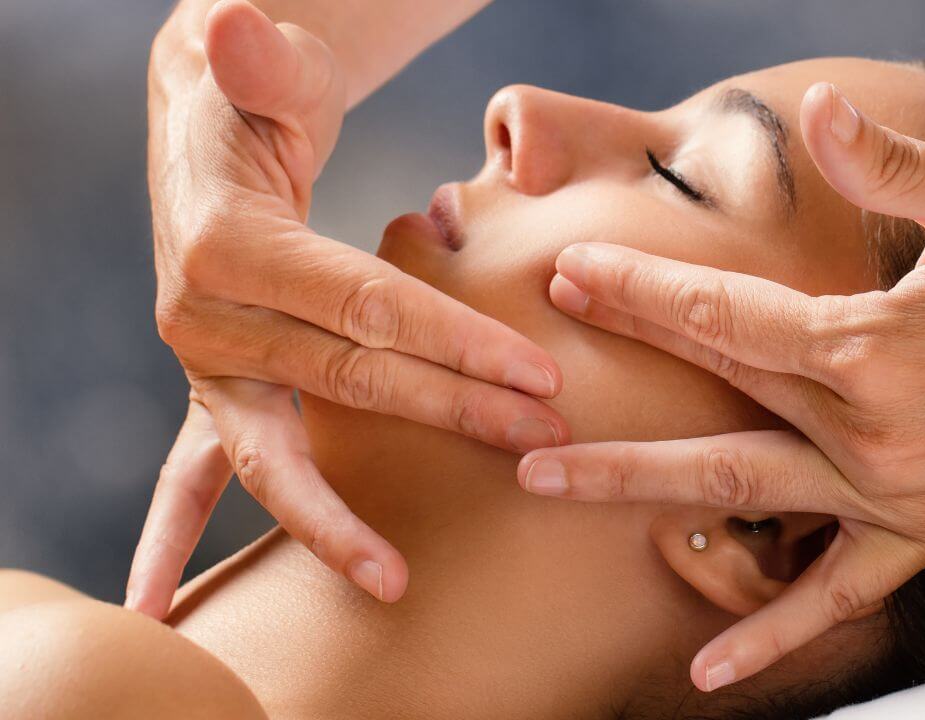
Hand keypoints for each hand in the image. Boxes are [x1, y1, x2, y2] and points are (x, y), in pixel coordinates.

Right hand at [126, 1, 569, 615]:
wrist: (208, 135)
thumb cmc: (257, 96)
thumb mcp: (263, 70)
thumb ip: (259, 59)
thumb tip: (234, 29)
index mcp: (229, 246)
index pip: (362, 307)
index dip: (449, 341)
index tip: (535, 374)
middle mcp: (206, 318)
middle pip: (349, 382)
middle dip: (450, 413)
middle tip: (542, 440)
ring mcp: (208, 367)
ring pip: (287, 451)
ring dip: (347, 513)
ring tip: (397, 578)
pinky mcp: (221, 391)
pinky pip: (209, 475)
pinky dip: (200, 534)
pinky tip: (184, 598)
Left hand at [517, 83, 924, 688]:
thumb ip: (893, 165)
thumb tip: (818, 108)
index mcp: (875, 346)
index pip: (726, 314)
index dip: (640, 288)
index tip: (572, 271)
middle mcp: (872, 432)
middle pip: (713, 399)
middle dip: (616, 377)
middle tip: (525, 379)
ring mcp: (894, 496)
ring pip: (741, 496)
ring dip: (639, 489)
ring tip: (548, 485)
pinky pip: (836, 595)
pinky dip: (772, 634)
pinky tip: (711, 671)